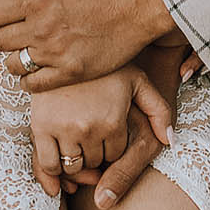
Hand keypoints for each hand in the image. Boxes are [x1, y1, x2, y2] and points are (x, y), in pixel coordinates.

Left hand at [0, 0, 177, 88]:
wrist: (139, 4)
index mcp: (37, 0)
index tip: (5, 14)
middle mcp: (42, 29)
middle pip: (0, 41)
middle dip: (3, 35)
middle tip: (16, 31)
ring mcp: (56, 53)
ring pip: (14, 64)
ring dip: (15, 57)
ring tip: (27, 49)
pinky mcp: (71, 72)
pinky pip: (35, 85)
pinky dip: (29, 80)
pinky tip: (36, 69)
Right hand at [27, 68, 171, 200]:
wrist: (67, 42)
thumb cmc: (106, 65)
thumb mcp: (137, 81)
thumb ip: (159, 110)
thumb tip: (169, 141)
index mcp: (112, 121)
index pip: (114, 156)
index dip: (111, 146)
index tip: (106, 131)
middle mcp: (88, 128)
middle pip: (94, 164)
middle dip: (94, 154)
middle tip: (91, 134)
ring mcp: (62, 128)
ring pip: (72, 166)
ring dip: (75, 160)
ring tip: (76, 138)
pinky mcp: (40, 125)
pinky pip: (49, 164)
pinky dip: (55, 167)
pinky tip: (60, 150)